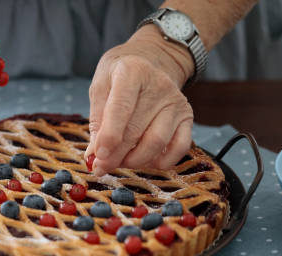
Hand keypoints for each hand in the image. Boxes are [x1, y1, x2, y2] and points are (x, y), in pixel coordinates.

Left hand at [86, 25, 195, 174]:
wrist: (151, 60)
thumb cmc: (119, 77)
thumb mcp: (101, 88)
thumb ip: (97, 121)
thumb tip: (94, 157)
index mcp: (132, 71)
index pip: (121, 108)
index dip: (109, 136)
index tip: (98, 156)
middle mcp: (158, 85)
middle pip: (136, 130)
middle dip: (116, 155)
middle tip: (101, 167)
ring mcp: (175, 101)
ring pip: (156, 142)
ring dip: (135, 160)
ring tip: (120, 161)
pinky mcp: (187, 116)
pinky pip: (179, 147)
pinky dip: (161, 162)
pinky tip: (145, 161)